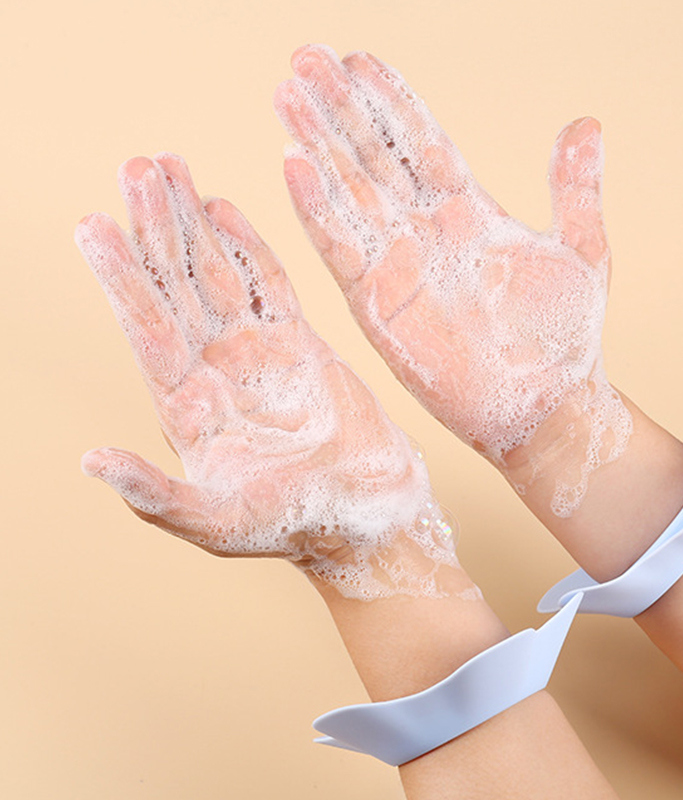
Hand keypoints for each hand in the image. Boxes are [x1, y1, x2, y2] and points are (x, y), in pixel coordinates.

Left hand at [77, 154, 468, 597]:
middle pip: (175, 286)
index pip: (147, 330)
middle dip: (154, 227)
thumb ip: (154, 494)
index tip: (95, 224)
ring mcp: (257, 354)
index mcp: (187, 409)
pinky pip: (267, 285)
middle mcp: (215, 373)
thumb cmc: (294, 527)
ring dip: (190, 223)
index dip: (121, 277)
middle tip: (134, 166)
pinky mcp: (300, 345)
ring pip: (216, 275)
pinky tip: (223, 209)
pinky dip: (247, 246)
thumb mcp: (217, 522)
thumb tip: (89, 459)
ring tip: (168, 167)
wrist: (366, 514)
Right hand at [274, 45, 631, 515]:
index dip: (390, 99)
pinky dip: (317, 210)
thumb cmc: (565, 337)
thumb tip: (585, 124)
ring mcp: (400, 267)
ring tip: (286, 95)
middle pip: (373, 155)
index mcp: (468, 211)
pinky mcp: (380, 307)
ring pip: (349, 193)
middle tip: (304, 58)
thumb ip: (574, 187)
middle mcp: (426, 232)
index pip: (420, 141)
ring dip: (317, 144)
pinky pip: (342, 250)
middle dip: (339, 107)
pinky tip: (293, 166)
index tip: (358, 58)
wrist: (548, 405)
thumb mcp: (581, 250)